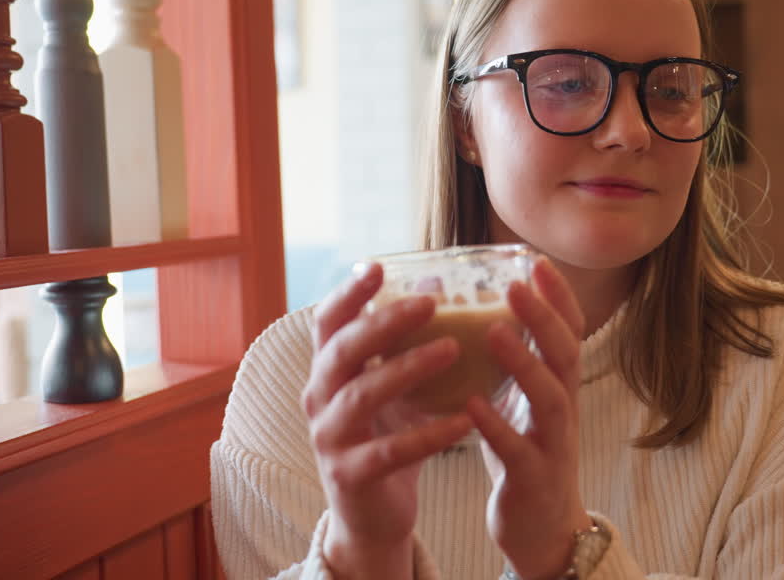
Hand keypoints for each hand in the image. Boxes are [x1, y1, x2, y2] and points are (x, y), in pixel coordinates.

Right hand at [302, 264, 473, 578]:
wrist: (371, 517)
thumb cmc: (385, 437)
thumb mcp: (391, 387)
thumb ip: (403, 344)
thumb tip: (435, 285)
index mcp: (328, 371)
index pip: (326, 322)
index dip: (347, 294)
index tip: (376, 267)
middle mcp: (319, 399)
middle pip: (343, 351)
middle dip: (384, 323)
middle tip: (430, 303)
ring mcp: (330, 439)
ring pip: (362, 396)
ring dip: (408, 369)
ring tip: (453, 349)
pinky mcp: (350, 476)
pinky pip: (390, 452)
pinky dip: (428, 435)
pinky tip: (464, 421)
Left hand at [466, 259, 593, 579]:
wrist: (543, 531)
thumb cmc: (527, 456)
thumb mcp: (523, 403)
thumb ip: (509, 363)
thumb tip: (473, 312)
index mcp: (559, 387)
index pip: (569, 333)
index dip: (558, 298)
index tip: (537, 261)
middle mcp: (563, 410)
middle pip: (566, 356)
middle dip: (545, 318)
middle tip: (517, 284)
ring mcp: (552, 445)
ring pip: (550, 399)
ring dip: (525, 363)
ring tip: (496, 332)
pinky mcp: (532, 479)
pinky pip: (516, 450)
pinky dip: (496, 425)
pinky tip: (471, 404)